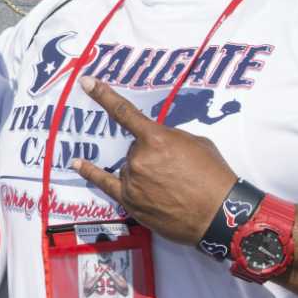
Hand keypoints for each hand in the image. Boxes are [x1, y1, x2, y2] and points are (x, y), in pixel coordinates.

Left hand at [71, 79, 237, 244]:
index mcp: (156, 139)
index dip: (104, 95)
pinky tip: (78, 163)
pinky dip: (90, 172)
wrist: (219, 214)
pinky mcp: (129, 202)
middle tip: (175, 169)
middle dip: (151, 154)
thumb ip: (170, 138)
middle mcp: (139, 159)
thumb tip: (156, 144)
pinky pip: (104, 183)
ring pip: (129, 167)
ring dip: (144, 171)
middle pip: (134, 148)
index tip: (87, 83)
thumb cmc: (213, 176)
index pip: (125, 113)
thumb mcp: (196, 143)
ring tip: (170, 186)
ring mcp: (131, 181)